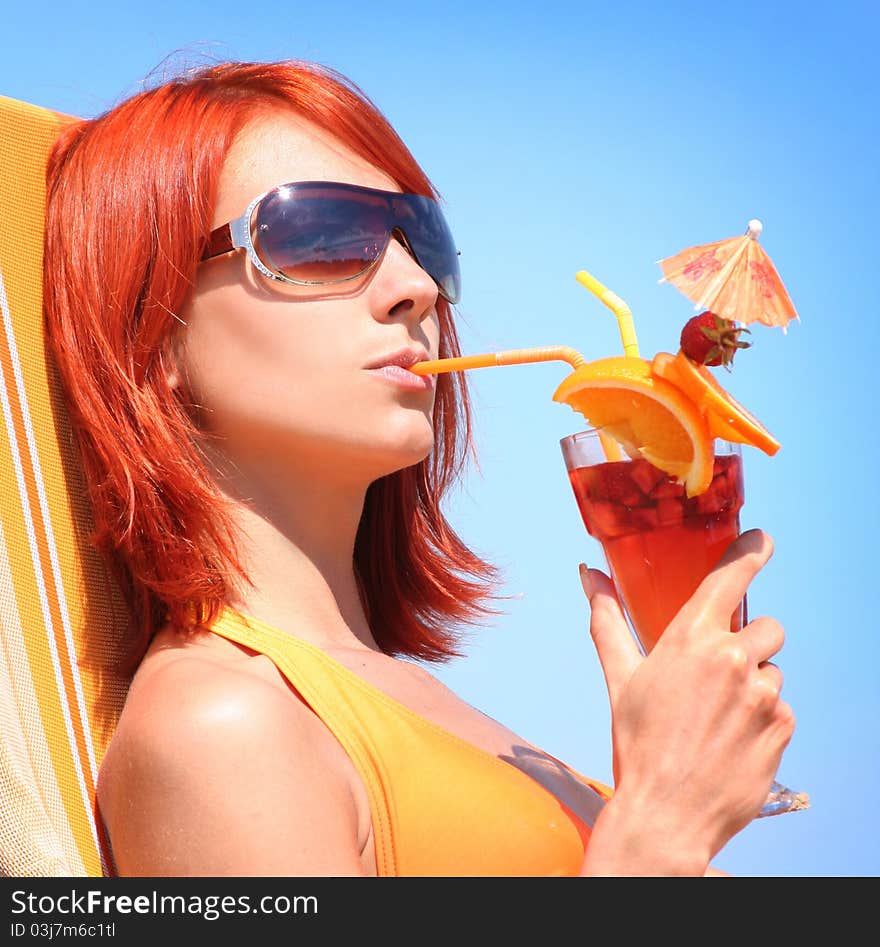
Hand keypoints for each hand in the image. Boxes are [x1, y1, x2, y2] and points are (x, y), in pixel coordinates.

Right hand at [580, 529, 794, 865]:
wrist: (667, 813)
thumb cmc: (638, 742)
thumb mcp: (620, 677)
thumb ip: (607, 620)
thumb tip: (587, 574)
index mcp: (690, 639)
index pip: (729, 579)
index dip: (750, 552)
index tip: (761, 540)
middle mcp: (732, 659)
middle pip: (766, 626)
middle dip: (747, 644)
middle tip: (718, 675)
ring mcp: (762, 694)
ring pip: (772, 669)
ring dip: (754, 684)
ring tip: (718, 717)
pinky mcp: (782, 727)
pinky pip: (782, 707)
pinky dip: (763, 718)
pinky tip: (732, 740)